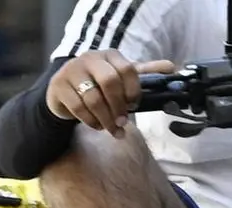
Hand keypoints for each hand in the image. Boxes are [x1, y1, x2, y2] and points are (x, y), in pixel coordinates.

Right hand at [47, 51, 176, 136]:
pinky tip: (98, 125)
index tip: (134, 104)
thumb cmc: (99, 84)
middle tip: (123, 121)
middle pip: (110, 81)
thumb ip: (145, 73)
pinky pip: (79, 108)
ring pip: (93, 98)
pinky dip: (92, 122)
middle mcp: (90, 58)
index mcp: (109, 54)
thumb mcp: (122, 77)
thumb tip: (172, 67)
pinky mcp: (59, 86)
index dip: (134, 91)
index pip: (128, 69)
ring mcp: (72, 71)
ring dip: (106, 119)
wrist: (64, 90)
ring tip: (113, 128)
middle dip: (119, 106)